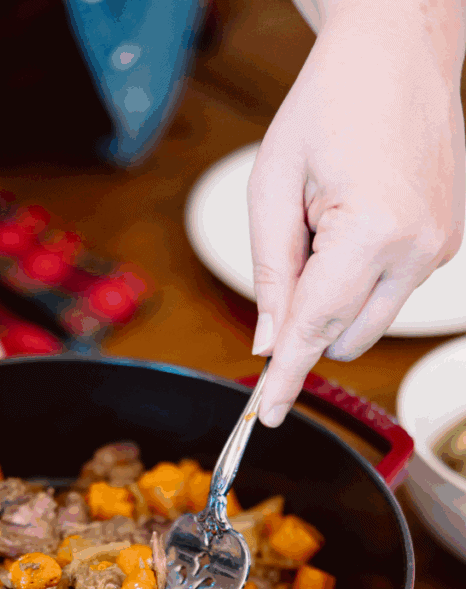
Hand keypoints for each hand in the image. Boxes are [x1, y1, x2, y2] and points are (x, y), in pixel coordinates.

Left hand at [248, 5, 465, 424]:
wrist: (399, 49)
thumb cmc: (330, 103)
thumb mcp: (272, 188)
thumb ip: (270, 275)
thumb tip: (267, 343)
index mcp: (372, 233)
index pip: (314, 330)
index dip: (284, 378)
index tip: (264, 416)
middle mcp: (418, 249)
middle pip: (343, 337)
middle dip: (307, 317)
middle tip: (294, 245)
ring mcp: (442, 248)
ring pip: (369, 320)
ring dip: (336, 294)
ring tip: (330, 220)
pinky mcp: (449, 243)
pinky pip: (392, 290)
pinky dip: (362, 275)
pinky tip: (357, 217)